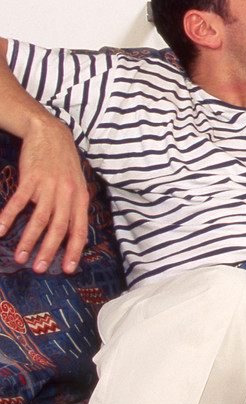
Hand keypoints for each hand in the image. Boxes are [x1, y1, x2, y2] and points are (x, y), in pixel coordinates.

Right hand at [0, 115, 89, 273]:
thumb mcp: (76, 184)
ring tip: (20, 257)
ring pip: (39, 218)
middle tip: (40, 269)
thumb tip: (73, 233)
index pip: (80, 229)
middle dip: (49, 251)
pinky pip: (18, 201)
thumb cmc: (63, 163)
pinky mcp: (31, 177)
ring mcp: (49, 185)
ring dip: (28, 240)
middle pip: (59, 227)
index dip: (75, 250)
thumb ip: (74, 206)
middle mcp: (67, 193)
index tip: (69, 269)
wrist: (50, 134)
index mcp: (80, 197)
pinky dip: (8, 217)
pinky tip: (0, 230)